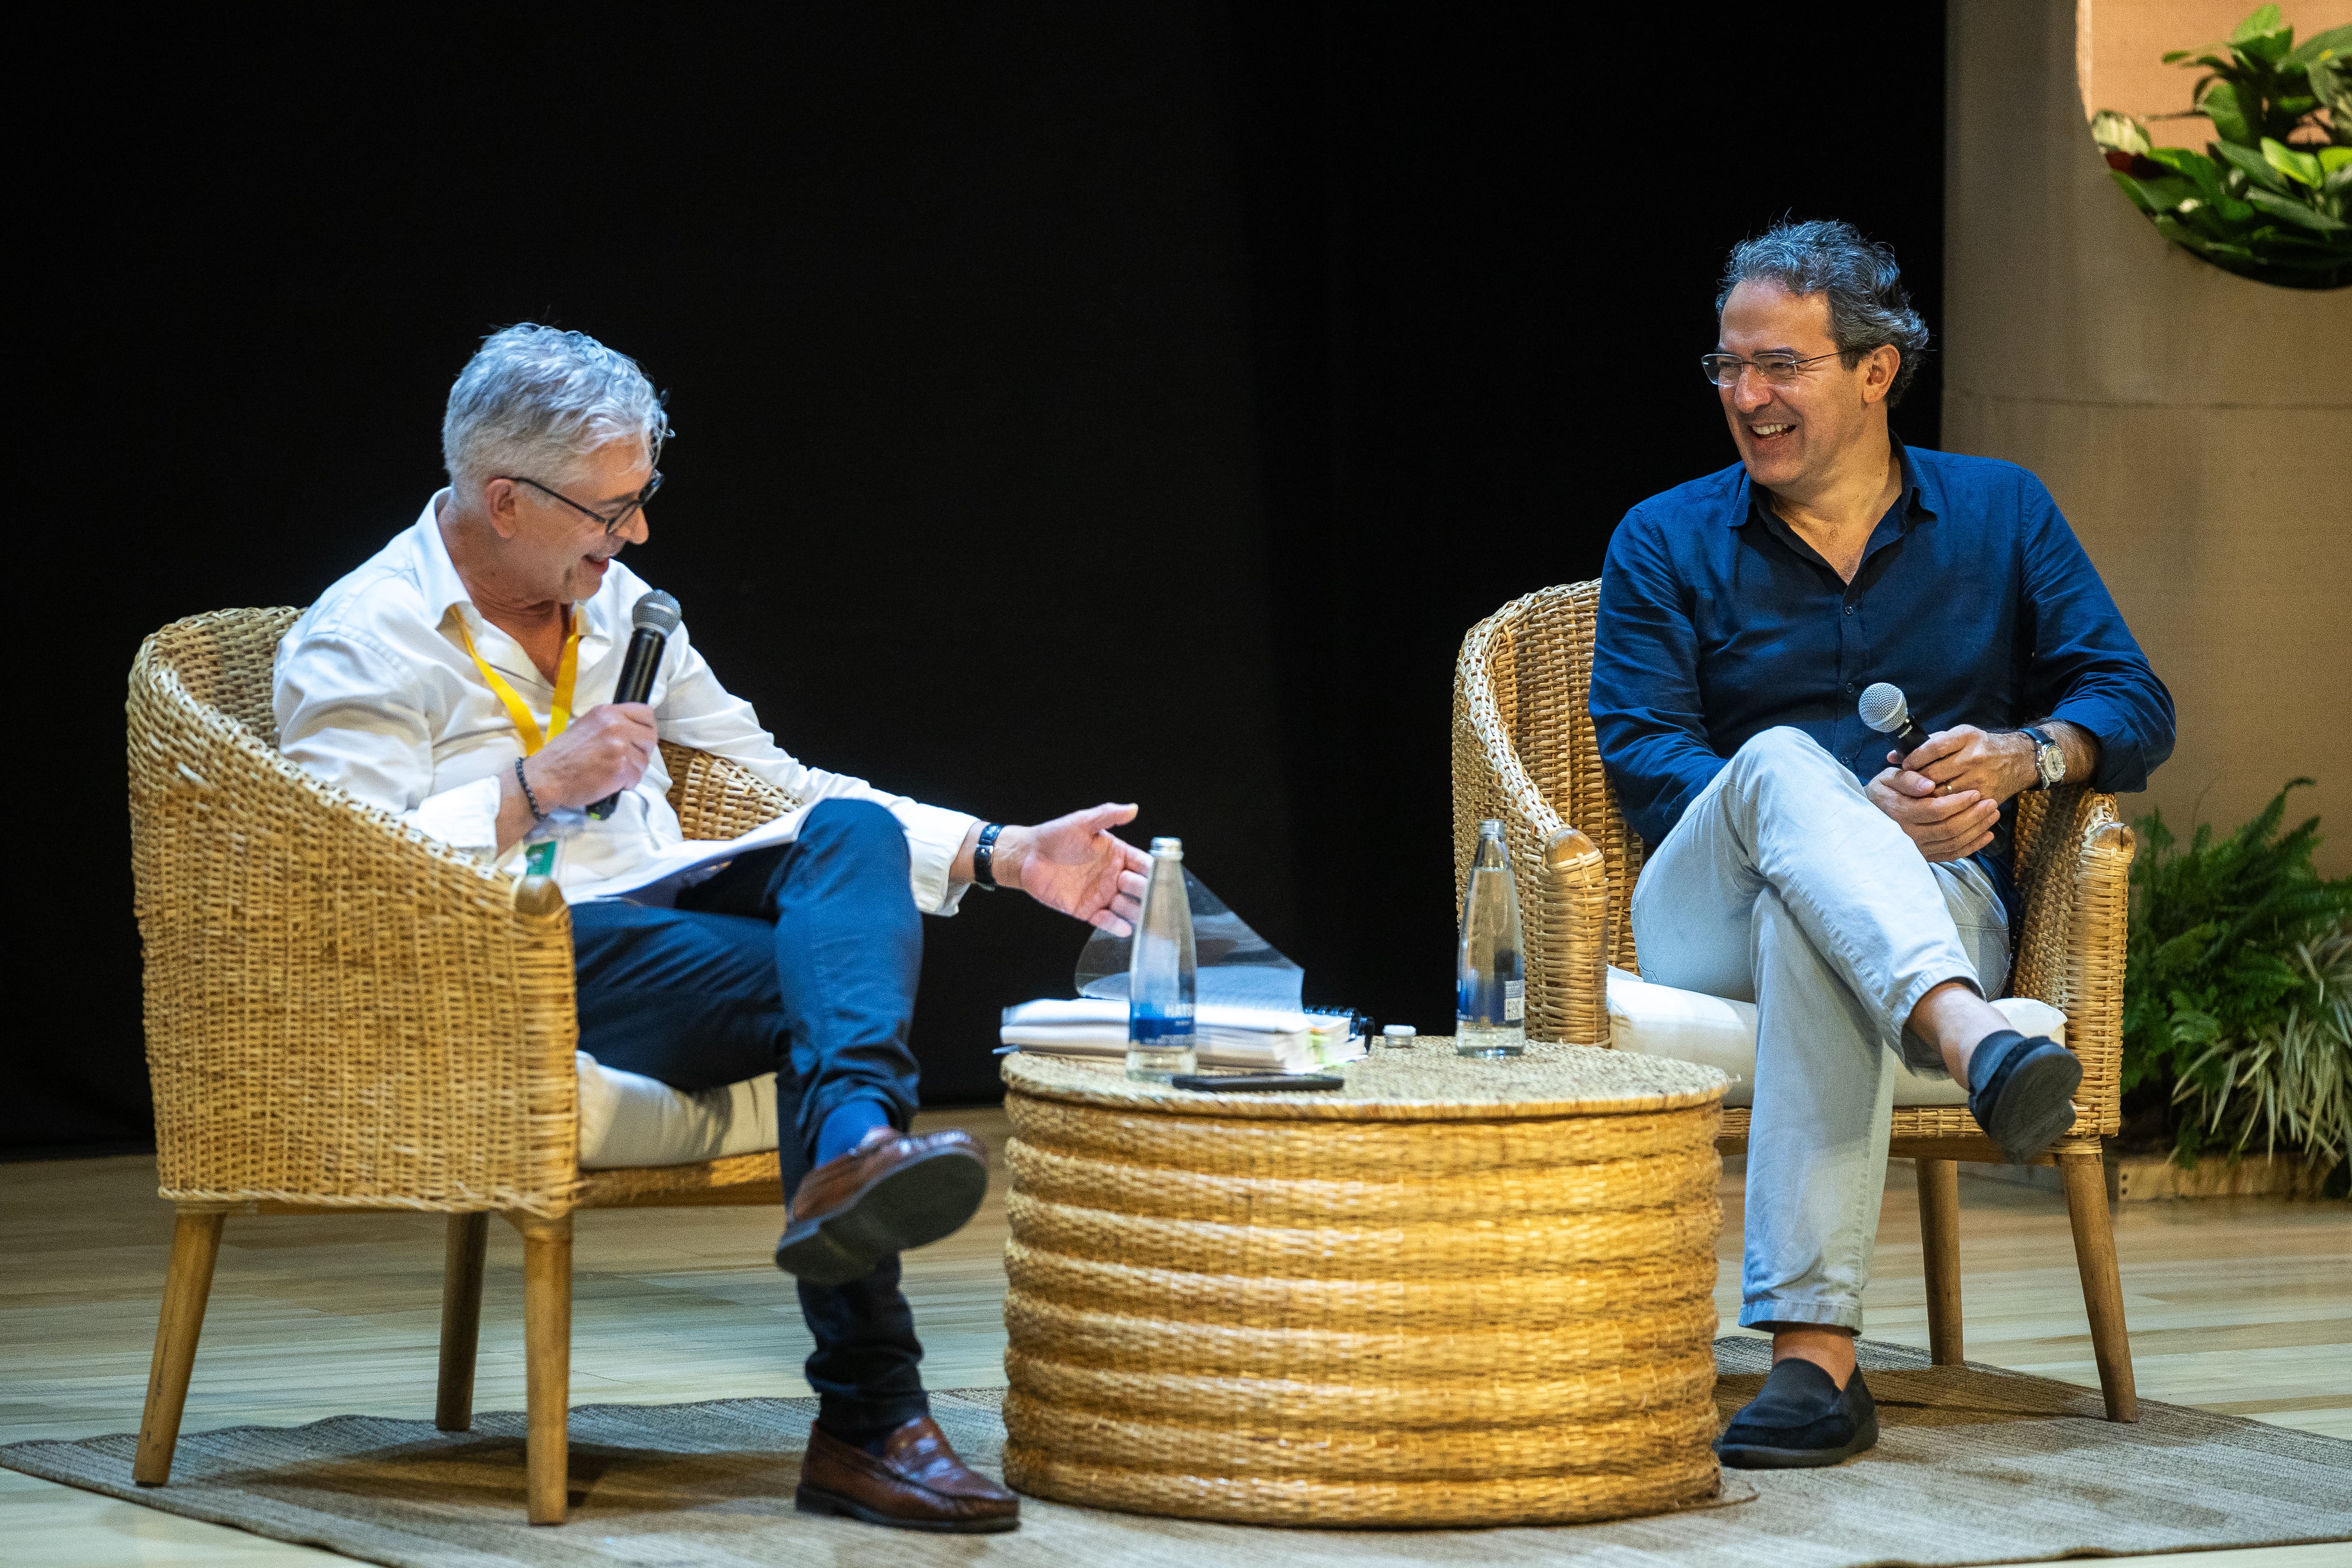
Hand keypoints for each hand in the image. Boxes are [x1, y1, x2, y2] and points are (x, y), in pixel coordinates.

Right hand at [524, 702, 657, 809]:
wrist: (546, 777)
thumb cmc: (562, 756)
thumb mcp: (587, 727)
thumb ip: (611, 725)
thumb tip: (633, 732)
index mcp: (607, 712)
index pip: (646, 713)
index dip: (646, 729)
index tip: (639, 740)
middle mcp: (616, 726)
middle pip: (651, 737)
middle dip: (642, 751)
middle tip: (626, 760)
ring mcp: (619, 747)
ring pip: (644, 760)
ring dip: (633, 771)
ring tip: (612, 773)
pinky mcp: (620, 768)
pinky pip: (637, 778)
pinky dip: (626, 784)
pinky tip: (610, 782)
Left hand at [992, 803, 1151, 935]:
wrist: (1027, 856)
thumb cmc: (1055, 836)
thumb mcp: (1083, 822)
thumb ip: (1108, 815)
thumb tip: (1133, 808)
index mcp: (1117, 855)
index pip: (1144, 865)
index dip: (1156, 872)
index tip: (1166, 878)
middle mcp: (1113, 876)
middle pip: (1139, 889)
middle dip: (1149, 894)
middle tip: (1156, 901)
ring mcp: (1101, 895)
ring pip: (1127, 907)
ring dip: (1137, 913)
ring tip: (1146, 918)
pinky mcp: (1087, 910)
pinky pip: (1106, 920)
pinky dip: (1116, 926)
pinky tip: (1125, 928)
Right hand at [1867, 753, 1999, 862]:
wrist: (1867, 818)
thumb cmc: (1882, 792)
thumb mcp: (1888, 777)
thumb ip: (1908, 779)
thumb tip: (1928, 785)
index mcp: (1898, 813)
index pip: (1935, 810)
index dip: (1958, 803)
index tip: (1975, 793)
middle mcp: (1907, 835)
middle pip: (1948, 829)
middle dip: (1974, 816)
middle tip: (1992, 802)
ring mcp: (1916, 849)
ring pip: (1953, 843)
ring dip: (1977, 829)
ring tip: (1993, 814)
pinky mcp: (1924, 856)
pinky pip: (1951, 855)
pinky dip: (1972, 847)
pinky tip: (1987, 835)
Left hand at [1893, 724, 2036, 805]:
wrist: (2018, 760)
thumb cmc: (1981, 747)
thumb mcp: (1958, 737)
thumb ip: (1926, 745)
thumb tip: (1893, 757)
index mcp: (1966, 737)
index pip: (1934, 748)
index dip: (1914, 759)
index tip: (1905, 766)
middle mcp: (1974, 757)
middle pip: (1934, 773)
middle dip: (1916, 782)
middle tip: (1907, 786)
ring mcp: (1981, 779)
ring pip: (1943, 794)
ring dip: (1926, 798)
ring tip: (1917, 797)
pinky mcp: (1986, 797)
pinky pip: (1958, 808)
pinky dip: (1943, 809)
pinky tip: (1934, 807)